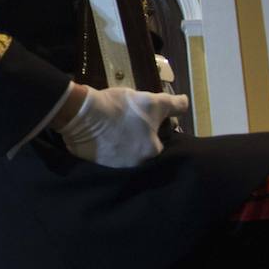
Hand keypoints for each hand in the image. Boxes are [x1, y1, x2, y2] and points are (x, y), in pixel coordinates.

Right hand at [56, 85, 188, 167]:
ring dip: (121, 144)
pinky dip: (106, 148)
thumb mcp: (152, 100)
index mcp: (151, 151)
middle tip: (126, 123)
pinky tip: (101, 135)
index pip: (157, 141)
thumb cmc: (120, 107)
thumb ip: (173, 104)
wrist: (82, 114)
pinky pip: (107, 157)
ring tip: (112, 128)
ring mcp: (115, 167)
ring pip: (124, 154)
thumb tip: (186, 103)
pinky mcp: (97, 166)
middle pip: (141, 150)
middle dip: (136, 139)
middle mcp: (136, 165)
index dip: (151, 128)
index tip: (142, 118)